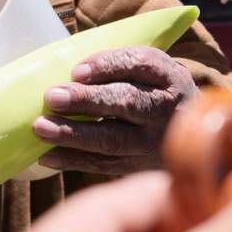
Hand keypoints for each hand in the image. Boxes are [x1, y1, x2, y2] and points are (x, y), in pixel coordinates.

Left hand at [33, 47, 196, 174]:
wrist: (190, 131)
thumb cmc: (149, 88)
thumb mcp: (145, 68)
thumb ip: (114, 64)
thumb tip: (63, 69)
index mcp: (167, 75)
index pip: (139, 64)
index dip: (108, 66)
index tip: (76, 71)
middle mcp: (165, 108)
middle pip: (126, 102)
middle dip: (86, 100)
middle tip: (52, 97)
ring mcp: (154, 141)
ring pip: (113, 139)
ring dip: (73, 135)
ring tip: (41, 128)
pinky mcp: (140, 167)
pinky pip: (105, 165)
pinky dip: (74, 160)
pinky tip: (47, 155)